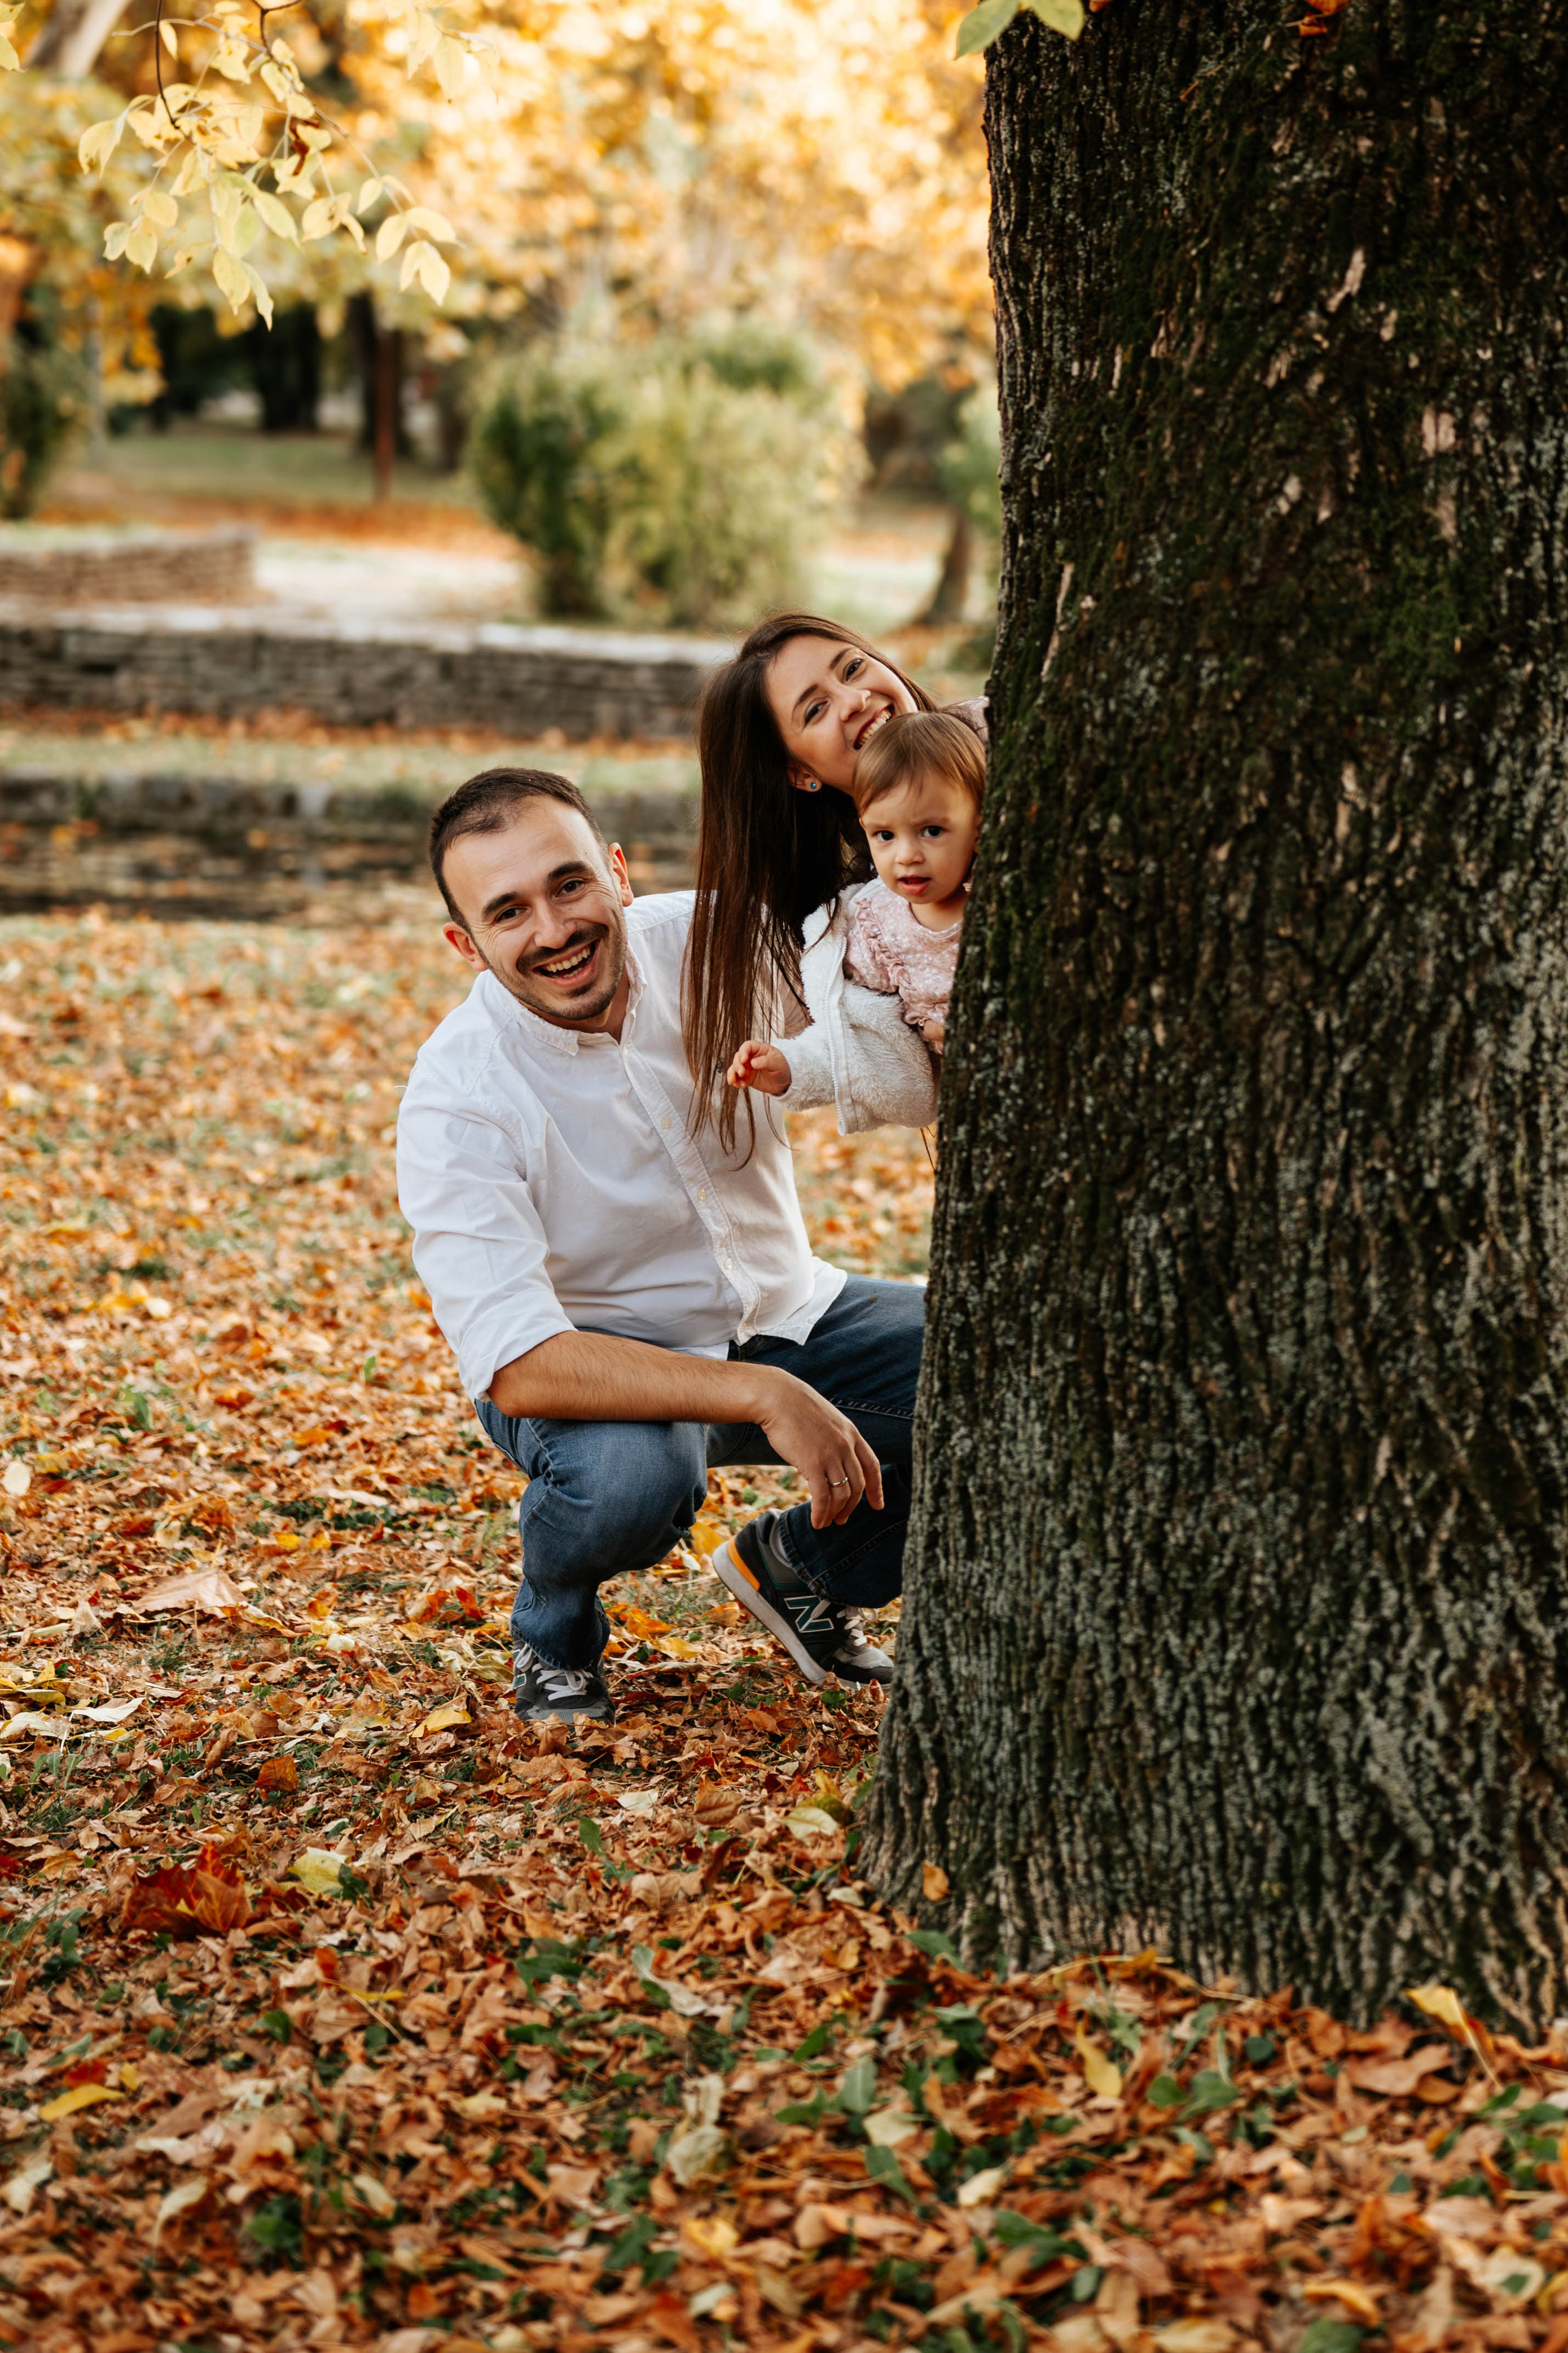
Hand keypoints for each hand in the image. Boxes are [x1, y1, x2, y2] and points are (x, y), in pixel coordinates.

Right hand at [727, 1040, 791, 1095]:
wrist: (785, 1082)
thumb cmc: (783, 1068)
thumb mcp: (777, 1063)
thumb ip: (766, 1062)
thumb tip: (752, 1063)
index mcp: (759, 1049)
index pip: (748, 1046)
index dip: (743, 1051)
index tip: (744, 1059)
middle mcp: (751, 1057)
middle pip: (738, 1057)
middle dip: (737, 1065)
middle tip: (742, 1073)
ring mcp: (748, 1067)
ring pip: (734, 1068)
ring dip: (732, 1073)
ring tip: (734, 1081)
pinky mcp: (747, 1078)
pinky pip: (737, 1078)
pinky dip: (735, 1082)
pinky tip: (741, 1086)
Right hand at [746, 1366, 883, 1528]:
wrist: (778, 1398)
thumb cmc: (796, 1408)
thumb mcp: (826, 1420)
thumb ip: (834, 1438)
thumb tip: (832, 1459)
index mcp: (852, 1434)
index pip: (872, 1466)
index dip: (876, 1488)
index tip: (877, 1505)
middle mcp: (846, 1446)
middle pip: (858, 1485)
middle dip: (851, 1507)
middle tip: (842, 1519)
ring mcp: (831, 1455)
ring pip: (842, 1494)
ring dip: (835, 1512)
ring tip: (827, 1522)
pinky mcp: (813, 1464)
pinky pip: (822, 1497)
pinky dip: (821, 1513)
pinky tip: (817, 1521)